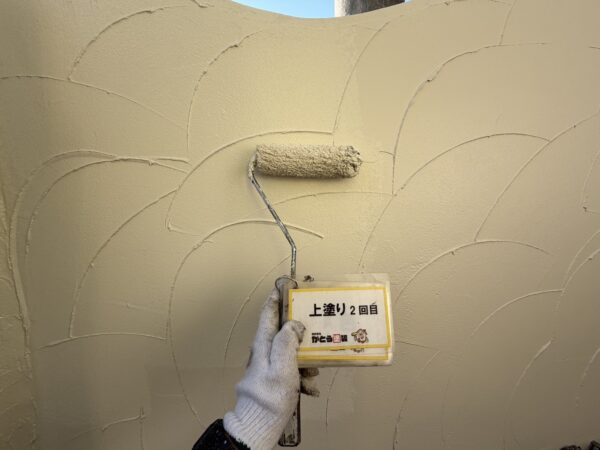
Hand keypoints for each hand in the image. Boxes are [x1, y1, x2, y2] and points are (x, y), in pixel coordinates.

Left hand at [223, 288, 304, 449]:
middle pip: (282, 332)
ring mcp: (268, 366)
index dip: (276, 298)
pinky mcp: (273, 380)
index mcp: (263, 344)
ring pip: (290, 352)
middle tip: (315, 330)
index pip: (268, 314)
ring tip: (313, 373)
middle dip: (300, 332)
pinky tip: (309, 388)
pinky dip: (301, 377)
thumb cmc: (270, 396)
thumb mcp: (282, 366)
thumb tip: (294, 324)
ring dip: (305, 360)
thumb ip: (287, 342)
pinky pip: (291, 371)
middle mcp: (263, 352)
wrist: (259, 425)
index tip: (285, 286)